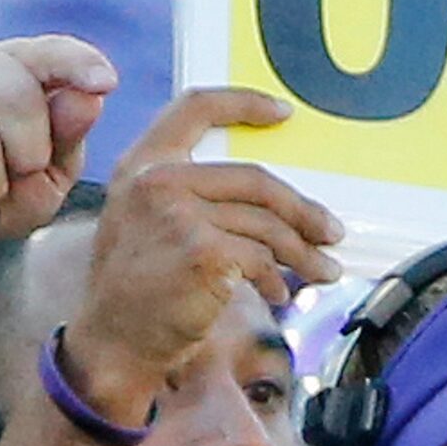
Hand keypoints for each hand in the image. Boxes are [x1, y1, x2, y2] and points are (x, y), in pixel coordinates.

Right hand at [0, 35, 117, 261]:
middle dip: (29, 152)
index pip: (52, 52)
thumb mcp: (49, 173)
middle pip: (15, 95)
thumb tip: (89, 98)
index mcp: (20, 64)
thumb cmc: (5, 189)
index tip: (105, 82)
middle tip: (23, 173)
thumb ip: (67, 137)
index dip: (77, 64)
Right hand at [59, 88, 346, 417]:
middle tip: (332, 232)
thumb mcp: (149, 225)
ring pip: (266, 225)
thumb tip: (276, 206)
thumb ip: (194, 199)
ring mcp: (179, 214)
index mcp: (142, 165)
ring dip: (303, 253)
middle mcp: (157, 181)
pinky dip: (277, 279)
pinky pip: (261, 259)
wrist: (114, 343)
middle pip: (255, 179)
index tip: (284, 112)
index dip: (244, 103)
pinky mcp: (203, 251)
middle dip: (304, 210)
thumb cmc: (138, 292)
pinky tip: (278, 294)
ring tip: (323, 270)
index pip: (195, 107)